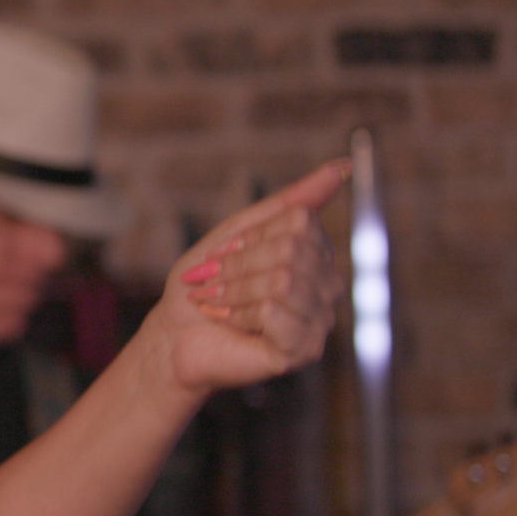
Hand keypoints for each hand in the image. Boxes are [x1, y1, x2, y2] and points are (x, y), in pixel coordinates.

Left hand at [156, 159, 349, 397]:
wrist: (175, 337)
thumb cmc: (206, 284)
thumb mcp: (237, 232)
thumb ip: (289, 202)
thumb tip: (341, 167)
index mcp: (316, 253)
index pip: (299, 220)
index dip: (251, 236)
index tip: (225, 254)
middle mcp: (328, 285)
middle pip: (291, 249)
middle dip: (238, 265)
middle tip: (214, 282)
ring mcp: (321, 319)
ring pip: (282, 280)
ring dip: (234, 290)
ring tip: (217, 301)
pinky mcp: (304, 349)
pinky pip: (274, 312)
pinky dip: (238, 314)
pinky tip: (228, 321)